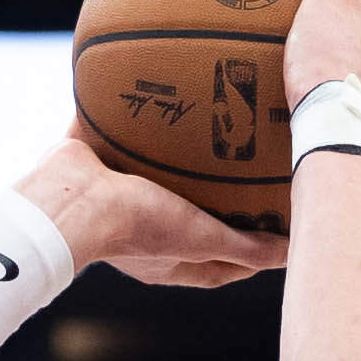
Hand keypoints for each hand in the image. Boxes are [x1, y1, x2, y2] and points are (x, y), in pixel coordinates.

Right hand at [20, 127, 279, 289]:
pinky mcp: (97, 162)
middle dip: (218, 208)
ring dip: (180, 165)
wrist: (70, 199)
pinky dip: (137, 123)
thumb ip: (244, 247)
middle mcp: (141, 234)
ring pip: (157, 180)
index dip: (248, 253)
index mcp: (165, 259)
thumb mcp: (200, 238)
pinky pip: (121, 138)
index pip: (217, 264)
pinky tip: (161, 97)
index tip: (276, 236)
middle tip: (251, 183)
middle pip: (190, 223)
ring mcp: (116, 198)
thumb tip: (290, 253)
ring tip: (212, 135)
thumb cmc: (134, 227)